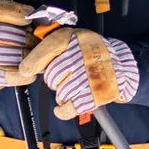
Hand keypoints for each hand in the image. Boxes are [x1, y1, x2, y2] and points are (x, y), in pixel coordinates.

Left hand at [24, 27, 141, 115]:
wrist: (123, 66)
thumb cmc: (93, 54)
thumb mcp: (74, 39)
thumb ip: (51, 47)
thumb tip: (26, 66)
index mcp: (77, 38)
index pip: (49, 48)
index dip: (34, 61)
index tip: (26, 70)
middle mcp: (85, 54)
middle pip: (52, 75)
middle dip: (54, 79)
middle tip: (65, 76)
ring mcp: (92, 75)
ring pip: (60, 92)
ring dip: (62, 94)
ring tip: (74, 86)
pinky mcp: (97, 94)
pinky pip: (69, 108)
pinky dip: (62, 110)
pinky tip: (61, 108)